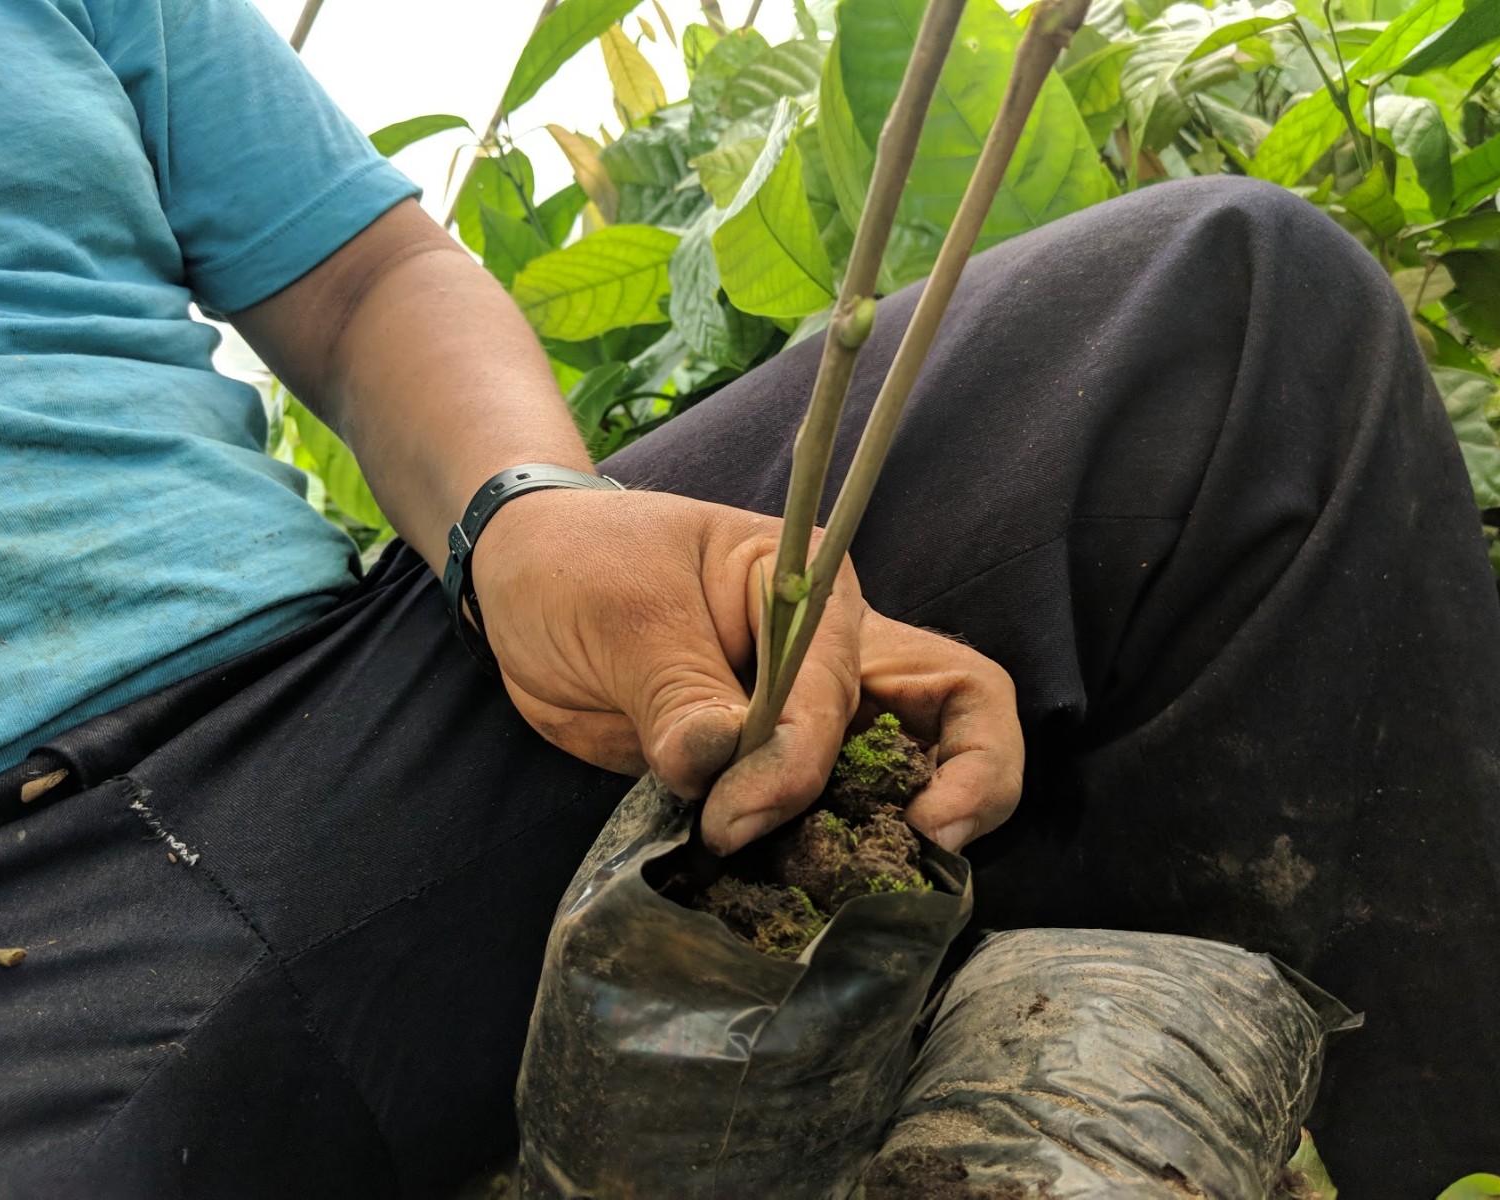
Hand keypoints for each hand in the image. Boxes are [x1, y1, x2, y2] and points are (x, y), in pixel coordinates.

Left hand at [471, 487, 1022, 854]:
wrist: (526, 592)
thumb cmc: (579, 568)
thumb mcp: (621, 613)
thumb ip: (677, 693)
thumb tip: (716, 769)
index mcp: (812, 590)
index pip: (845, 688)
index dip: (799, 764)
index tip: (730, 818)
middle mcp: (836, 652)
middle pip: (960, 709)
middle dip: (973, 782)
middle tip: (929, 850)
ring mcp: (815, 716)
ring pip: (918, 771)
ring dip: (898, 836)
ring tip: (860, 894)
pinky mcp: (774, 770)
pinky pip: (835, 817)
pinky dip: (832, 859)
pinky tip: (801, 896)